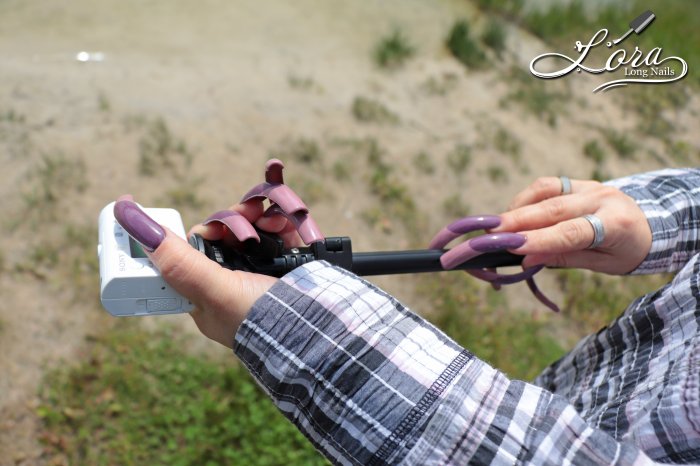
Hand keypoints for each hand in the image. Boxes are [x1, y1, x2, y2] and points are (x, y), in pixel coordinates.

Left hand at [113, 161, 313, 348]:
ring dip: (261, 215)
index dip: (200, 231)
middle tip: (248, 220)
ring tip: (274, 222)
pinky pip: (279, 222)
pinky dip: (282, 213)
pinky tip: (286, 217)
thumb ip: (176, 260)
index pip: (192, 248)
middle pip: (224, 230)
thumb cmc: (262, 322)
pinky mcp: (290, 254)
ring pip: (251, 222)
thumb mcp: (213, 291)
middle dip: (235, 221)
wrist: (321, 330)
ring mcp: (263, 265)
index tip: (208, 226)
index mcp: (208, 291)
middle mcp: (233, 277)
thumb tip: (129, 218)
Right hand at [491, 176, 651, 274]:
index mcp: (616, 223)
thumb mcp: (603, 264)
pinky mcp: (578, 181)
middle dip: (517, 221)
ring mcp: (589, 185)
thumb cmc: (627, 250)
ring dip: (517, 208)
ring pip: (545, 191)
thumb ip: (565, 257)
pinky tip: (512, 214)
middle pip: (553, 208)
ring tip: (495, 227)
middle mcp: (602, 198)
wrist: (652, 222)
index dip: (540, 239)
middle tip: (489, 234)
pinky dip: (525, 199)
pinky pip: (546, 185)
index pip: (572, 232)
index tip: (512, 248)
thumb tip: (525, 258)